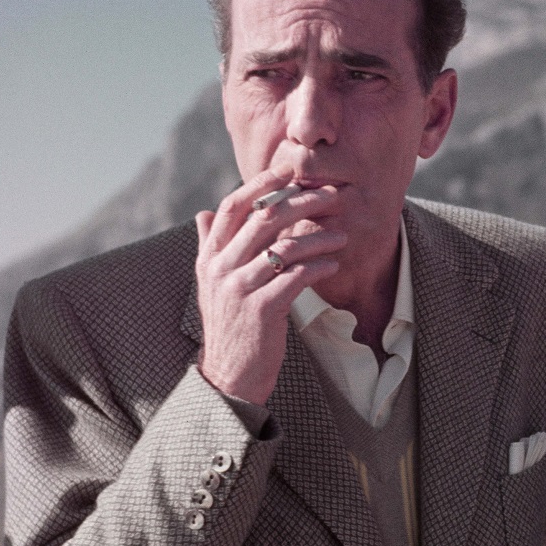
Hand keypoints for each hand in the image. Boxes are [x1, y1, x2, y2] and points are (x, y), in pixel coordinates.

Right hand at [194, 168, 346, 404]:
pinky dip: (318, 266)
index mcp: (209, 257)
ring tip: (342, 236)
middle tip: (330, 195)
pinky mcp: (261, 310)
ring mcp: (239, 288)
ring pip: (283, 247)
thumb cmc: (230, 325)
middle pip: (263, 219)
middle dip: (300, 201)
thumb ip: (209, 246)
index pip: (232, 207)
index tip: (288, 170)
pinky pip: (296, 277)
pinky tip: (334, 264)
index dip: (260, 185)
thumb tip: (202, 213)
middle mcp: (220, 268)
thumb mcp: (211, 284)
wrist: (230, 374)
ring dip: (318, 237)